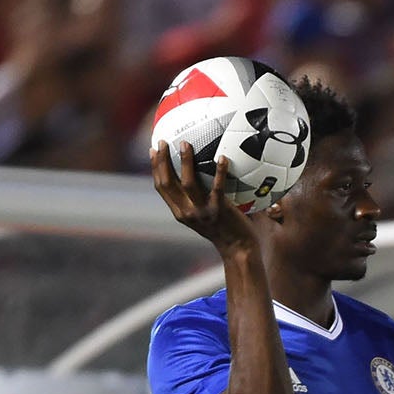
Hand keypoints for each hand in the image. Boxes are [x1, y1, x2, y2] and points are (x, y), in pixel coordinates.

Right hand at [151, 141, 258, 256]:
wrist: (241, 252)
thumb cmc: (228, 232)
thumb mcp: (206, 217)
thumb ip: (201, 199)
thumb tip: (205, 171)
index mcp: (181, 213)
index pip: (161, 188)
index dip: (155, 168)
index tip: (153, 150)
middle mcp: (188, 213)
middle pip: (168, 183)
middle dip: (162, 160)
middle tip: (162, 141)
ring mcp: (203, 212)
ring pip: (188, 183)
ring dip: (185, 161)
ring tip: (186, 144)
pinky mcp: (220, 211)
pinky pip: (217, 187)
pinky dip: (219, 171)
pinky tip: (223, 157)